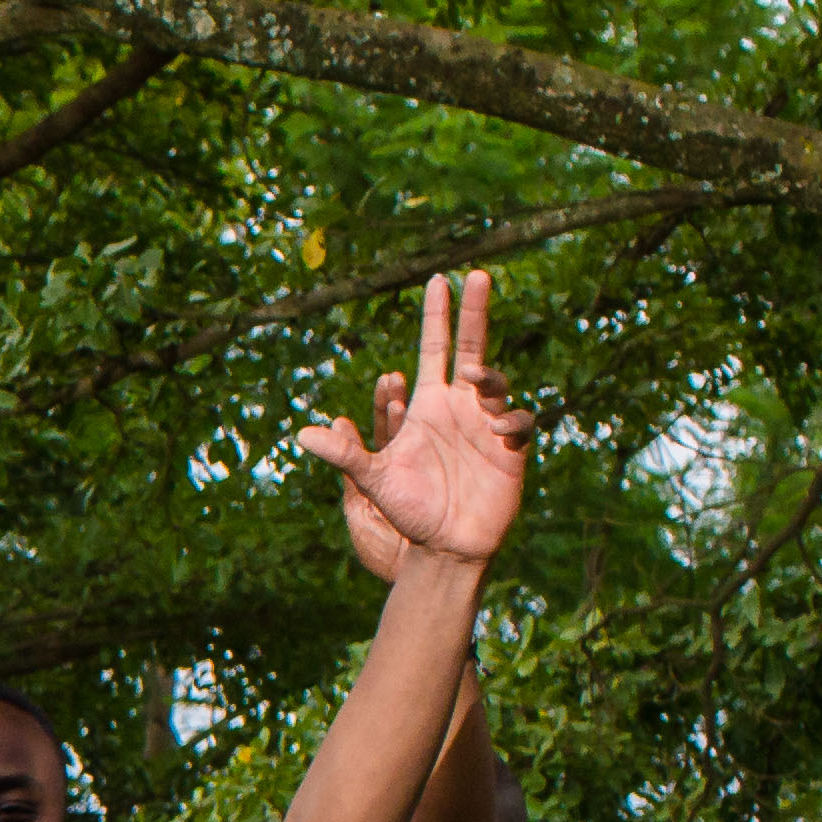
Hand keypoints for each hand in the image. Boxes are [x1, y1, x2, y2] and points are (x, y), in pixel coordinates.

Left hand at [300, 269, 527, 571]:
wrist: (444, 547)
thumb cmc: (409, 512)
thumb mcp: (372, 482)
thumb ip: (345, 456)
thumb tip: (302, 434)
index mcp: (428, 405)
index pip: (434, 349)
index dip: (437, 316)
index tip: (438, 280)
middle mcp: (460, 406)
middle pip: (472, 346)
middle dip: (473, 311)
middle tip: (475, 274)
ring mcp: (487, 425)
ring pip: (497, 382)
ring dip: (490, 375)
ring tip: (474, 380)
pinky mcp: (510, 450)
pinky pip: (520, 422)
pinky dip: (511, 418)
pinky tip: (497, 429)